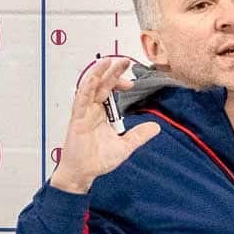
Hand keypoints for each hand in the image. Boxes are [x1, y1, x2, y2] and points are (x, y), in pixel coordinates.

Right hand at [49, 57, 159, 194]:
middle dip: (113, 71)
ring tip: (108, 61)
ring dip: (98, 73)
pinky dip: (87, 88)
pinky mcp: (77, 119)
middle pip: (102, 84)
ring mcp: (83, 112)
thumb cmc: (96, 159)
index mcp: (101, 112)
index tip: (132, 83)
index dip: (119, 82)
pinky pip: (81, 99)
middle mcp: (91, 109)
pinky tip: (93, 78)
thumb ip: (139, 135)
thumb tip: (156, 127)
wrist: (83, 173)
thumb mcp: (125, 146)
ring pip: (90, 87)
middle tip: (125, 61)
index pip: (110, 90)